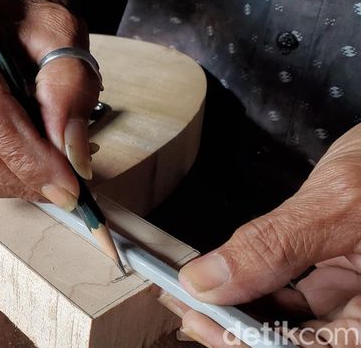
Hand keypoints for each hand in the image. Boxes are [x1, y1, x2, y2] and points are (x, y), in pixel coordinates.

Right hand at [0, 0, 100, 207]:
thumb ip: (70, 89)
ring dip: (18, 181)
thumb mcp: (64, 35)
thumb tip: (71, 155)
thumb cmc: (33, 17)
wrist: (10, 13)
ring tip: (56, 167)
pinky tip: (32, 162)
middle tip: (71, 184)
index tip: (68, 184)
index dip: (28, 156)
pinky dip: (6, 177)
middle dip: (26, 175)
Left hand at [161, 124, 360, 346]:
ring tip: (204, 291)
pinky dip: (266, 285)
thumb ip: (276, 246)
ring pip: (299, 316)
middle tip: (192, 308)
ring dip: (250, 306)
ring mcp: (360, 288)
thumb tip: (208, 281)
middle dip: (244, 326)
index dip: (254, 342)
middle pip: (303, 336)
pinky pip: (303, 290)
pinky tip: (234, 276)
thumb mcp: (338, 202)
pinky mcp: (347, 267)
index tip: (205, 323)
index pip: (316, 345)